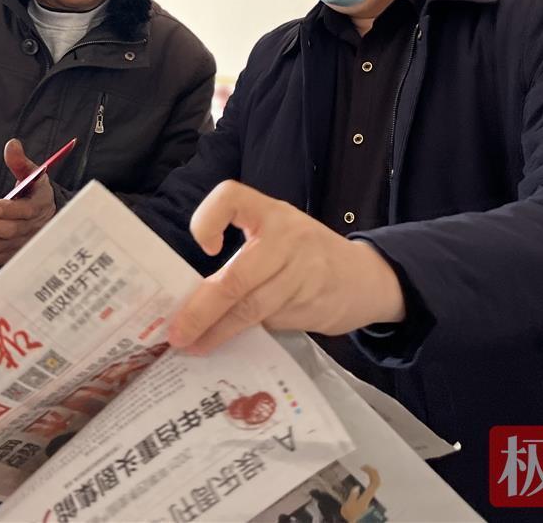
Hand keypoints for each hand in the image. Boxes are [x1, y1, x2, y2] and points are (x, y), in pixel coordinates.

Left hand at [0, 139, 56, 267]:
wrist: (44, 215)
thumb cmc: (34, 191)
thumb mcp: (31, 174)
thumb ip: (20, 161)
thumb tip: (11, 145)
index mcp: (39, 206)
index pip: (26, 211)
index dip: (8, 210)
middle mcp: (31, 229)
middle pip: (8, 232)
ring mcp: (19, 244)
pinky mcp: (8, 254)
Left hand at [167, 181, 405, 354]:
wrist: (366, 278)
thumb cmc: (308, 254)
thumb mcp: (281, 235)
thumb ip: (245, 252)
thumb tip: (191, 293)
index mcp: (273, 212)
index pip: (231, 197)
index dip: (208, 218)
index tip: (206, 247)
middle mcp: (288, 238)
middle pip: (236, 277)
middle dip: (201, 310)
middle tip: (176, 333)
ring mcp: (303, 274)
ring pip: (251, 308)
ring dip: (218, 331)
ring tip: (193, 346)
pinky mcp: (312, 304)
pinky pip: (269, 323)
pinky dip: (245, 335)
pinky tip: (228, 344)